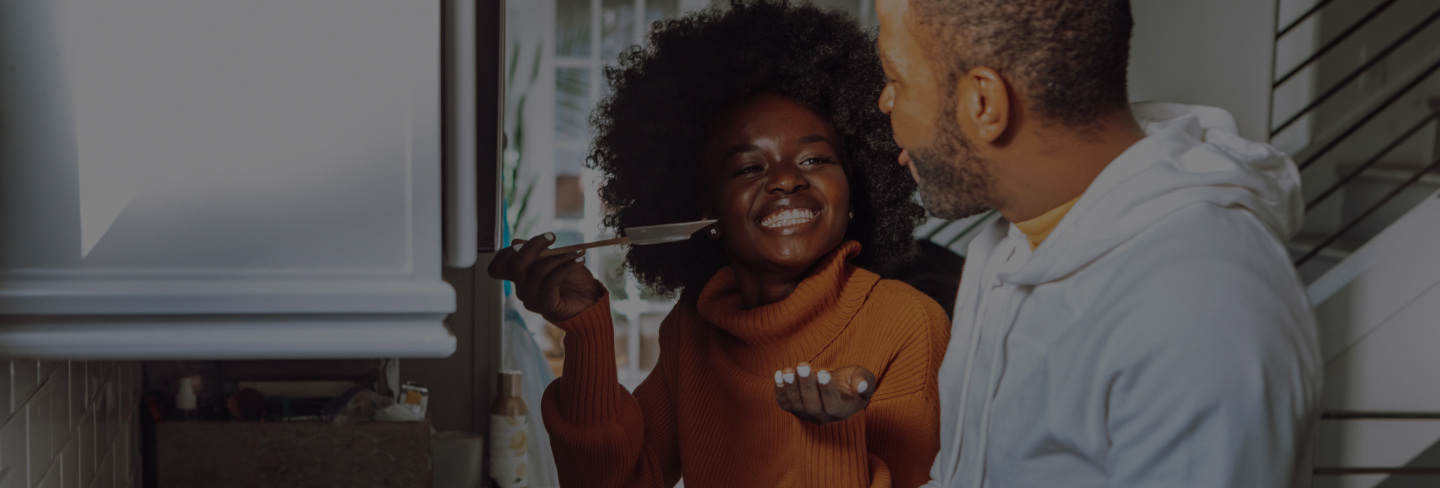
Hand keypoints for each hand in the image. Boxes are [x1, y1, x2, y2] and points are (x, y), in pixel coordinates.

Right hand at [487, 233, 606, 322]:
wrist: (590, 300)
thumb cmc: (572, 279)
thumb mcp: (554, 259)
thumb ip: (537, 252)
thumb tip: (515, 242)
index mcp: (520, 276)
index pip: (499, 266)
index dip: (510, 250)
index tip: (540, 238)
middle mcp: (522, 288)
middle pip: (516, 265)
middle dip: (533, 246)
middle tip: (551, 237)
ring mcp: (532, 299)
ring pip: (538, 271)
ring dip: (560, 257)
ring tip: (577, 253)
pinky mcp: (545, 306)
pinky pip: (552, 281)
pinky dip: (567, 267)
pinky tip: (579, 261)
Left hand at [773, 362, 875, 424]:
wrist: (836, 386)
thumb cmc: (851, 380)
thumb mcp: (864, 377)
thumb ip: (865, 381)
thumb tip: (861, 386)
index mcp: (843, 412)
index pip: (833, 405)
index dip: (827, 390)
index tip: (824, 373)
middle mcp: (823, 418)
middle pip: (813, 406)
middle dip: (807, 385)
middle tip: (803, 365)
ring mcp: (807, 415)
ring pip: (797, 405)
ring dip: (791, 387)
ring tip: (789, 370)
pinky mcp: (794, 409)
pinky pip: (784, 404)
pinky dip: (779, 391)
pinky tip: (779, 374)